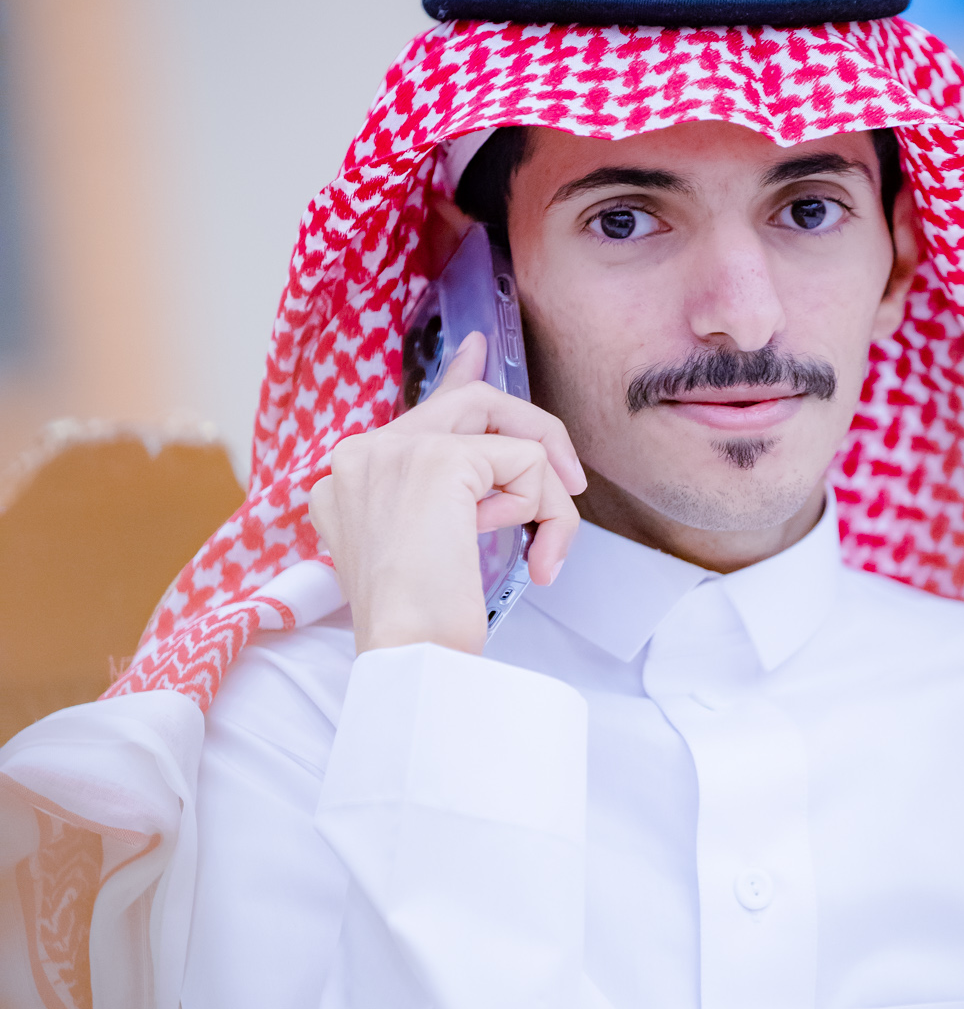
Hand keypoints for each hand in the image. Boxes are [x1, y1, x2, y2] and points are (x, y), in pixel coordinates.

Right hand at [308, 332, 586, 656]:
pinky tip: (531, 559)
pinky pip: (527, 465)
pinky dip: (545, 513)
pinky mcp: (439, 461)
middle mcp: (361, 454)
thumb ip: (457, 500)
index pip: (418, 413)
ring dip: (542, 490)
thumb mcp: (432, 552)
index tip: (479, 350)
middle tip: (569, 481)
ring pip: (506, 434)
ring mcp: (395, 451)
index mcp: (350, 478)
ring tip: (541, 545)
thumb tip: (507, 461)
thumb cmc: (421, 630)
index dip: (458, 378)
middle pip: (470, 403)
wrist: (409, 658)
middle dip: (534, 434)